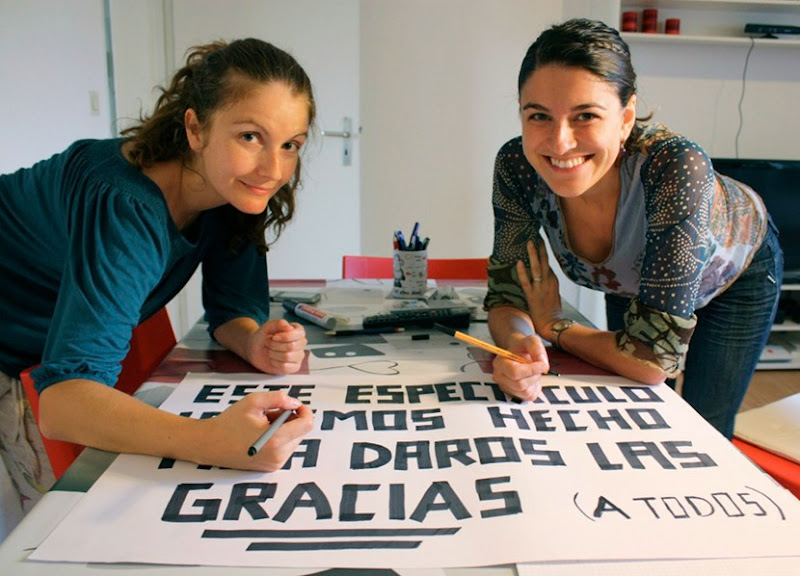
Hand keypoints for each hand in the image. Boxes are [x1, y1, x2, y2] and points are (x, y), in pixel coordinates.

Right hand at [199, 391, 313, 471]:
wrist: (210, 444)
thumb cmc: (229, 422)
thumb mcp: (253, 402)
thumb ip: (278, 398)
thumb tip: (295, 403)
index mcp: (275, 440)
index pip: (306, 424)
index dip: (304, 410)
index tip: (293, 404)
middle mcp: (278, 456)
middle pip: (301, 431)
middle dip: (290, 418)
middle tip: (269, 413)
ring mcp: (275, 464)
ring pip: (294, 439)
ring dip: (284, 428)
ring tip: (262, 424)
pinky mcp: (271, 467)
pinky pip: (285, 447)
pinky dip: (279, 438)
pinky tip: (261, 434)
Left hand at [246, 319, 306, 373]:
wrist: (255, 349)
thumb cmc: (263, 336)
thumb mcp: (267, 327)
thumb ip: (278, 323)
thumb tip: (289, 327)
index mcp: (298, 331)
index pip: (298, 334)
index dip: (284, 336)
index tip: (274, 337)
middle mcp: (301, 343)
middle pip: (292, 346)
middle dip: (275, 345)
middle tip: (268, 343)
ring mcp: (299, 356)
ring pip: (287, 357)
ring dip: (273, 354)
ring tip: (270, 351)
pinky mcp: (294, 367)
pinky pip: (286, 367)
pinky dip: (275, 363)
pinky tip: (273, 359)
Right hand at [492, 333, 549, 401]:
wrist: (518, 353)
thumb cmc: (523, 347)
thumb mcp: (531, 341)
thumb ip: (537, 349)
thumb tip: (543, 364)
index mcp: (500, 362)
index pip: (514, 372)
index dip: (531, 370)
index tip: (543, 364)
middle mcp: (499, 377)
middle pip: (520, 384)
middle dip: (534, 376)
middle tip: (538, 366)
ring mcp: (505, 387)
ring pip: (525, 392)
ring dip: (535, 381)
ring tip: (533, 371)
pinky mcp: (514, 395)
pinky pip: (529, 396)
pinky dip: (535, 388)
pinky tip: (532, 378)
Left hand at [516, 239, 563, 341]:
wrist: (554, 325)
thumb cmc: (553, 313)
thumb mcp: (554, 295)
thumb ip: (548, 285)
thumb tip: (544, 277)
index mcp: (553, 282)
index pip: (548, 263)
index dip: (544, 252)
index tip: (540, 241)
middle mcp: (548, 283)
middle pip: (544, 261)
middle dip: (540, 248)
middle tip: (536, 235)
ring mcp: (540, 289)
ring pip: (536, 268)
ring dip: (533, 254)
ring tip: (529, 242)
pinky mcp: (532, 296)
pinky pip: (526, 282)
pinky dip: (522, 272)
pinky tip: (519, 262)